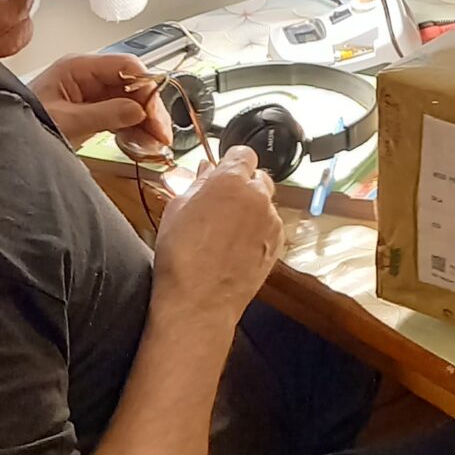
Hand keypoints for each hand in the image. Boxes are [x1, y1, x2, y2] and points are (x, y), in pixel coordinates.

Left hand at [32, 52, 173, 157]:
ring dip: (146, 122)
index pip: (126, 66)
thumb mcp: (65, 122)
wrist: (3, 144)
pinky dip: (134, 129)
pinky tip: (143, 144)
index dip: (147, 88)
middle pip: (133, 85)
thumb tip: (138, 110)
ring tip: (157, 145)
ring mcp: (91, 93)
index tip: (156, 114)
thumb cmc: (24, 124)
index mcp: (78, 67)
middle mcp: (88, 76)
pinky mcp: (92, 111)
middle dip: (150, 109)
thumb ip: (103, 114)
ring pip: (131, 102)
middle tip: (163, 136)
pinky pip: (121, 116)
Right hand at [151, 147, 285, 324]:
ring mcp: (271, 222)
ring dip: (250, 209)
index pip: (242, 153)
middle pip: (257, 177)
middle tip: (219, 203)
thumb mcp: (177, 209)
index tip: (221, 171)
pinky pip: (269, 226)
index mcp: (231, 181)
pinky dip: (257, 230)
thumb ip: (197, 183)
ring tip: (224, 231)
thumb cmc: (182, 259)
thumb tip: (207, 171)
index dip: (230, 162)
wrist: (200, 301)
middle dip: (241, 185)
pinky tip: (235, 246)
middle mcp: (258, 197)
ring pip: (264, 203)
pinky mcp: (277, 244)